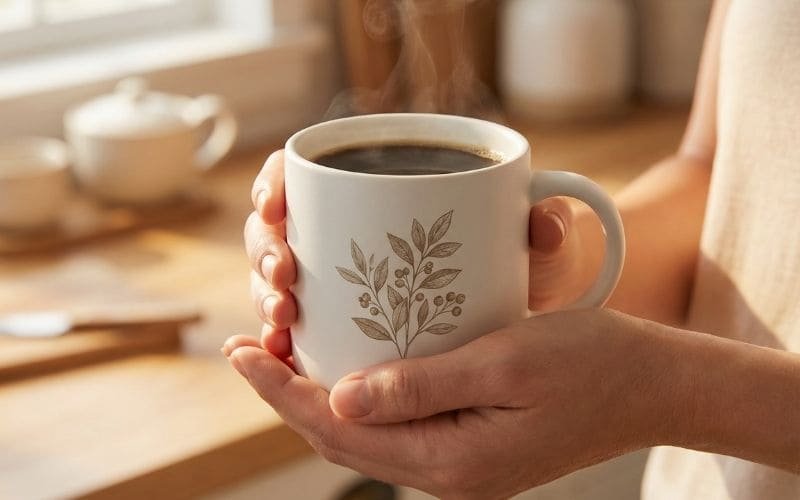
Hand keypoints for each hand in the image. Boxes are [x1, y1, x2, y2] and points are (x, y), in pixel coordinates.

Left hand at [223, 308, 666, 498]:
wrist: (650, 387)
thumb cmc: (589, 364)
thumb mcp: (504, 363)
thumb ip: (420, 387)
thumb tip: (340, 398)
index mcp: (450, 460)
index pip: (339, 430)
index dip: (283, 392)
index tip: (242, 353)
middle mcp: (447, 473)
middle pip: (343, 437)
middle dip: (290, 395)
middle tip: (250, 349)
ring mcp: (460, 463)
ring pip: (367, 434)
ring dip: (321, 397)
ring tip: (285, 357)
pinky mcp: (471, 445)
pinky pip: (398, 426)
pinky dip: (363, 398)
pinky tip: (350, 369)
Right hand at [242, 150, 595, 357]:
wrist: (533, 312)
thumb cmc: (530, 268)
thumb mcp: (541, 250)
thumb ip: (547, 230)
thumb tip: (545, 221)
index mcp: (380, 186)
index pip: (303, 172)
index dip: (275, 183)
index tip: (276, 205)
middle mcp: (348, 231)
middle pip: (277, 229)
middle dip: (265, 251)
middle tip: (284, 276)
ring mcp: (341, 279)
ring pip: (279, 282)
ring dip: (265, 298)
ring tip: (283, 318)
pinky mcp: (345, 323)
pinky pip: (299, 330)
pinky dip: (283, 345)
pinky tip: (283, 356)